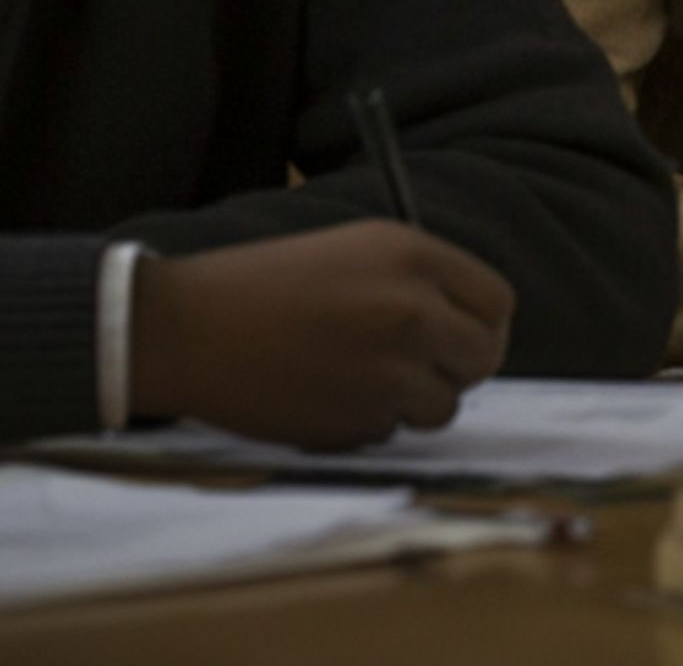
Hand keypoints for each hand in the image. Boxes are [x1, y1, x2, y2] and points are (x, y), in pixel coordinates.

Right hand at [128, 220, 513, 450]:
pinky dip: (366, 423)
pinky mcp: (359, 420)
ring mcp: (390, 370)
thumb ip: (420, 281)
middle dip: (454, 366)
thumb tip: (469, 323)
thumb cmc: (262, 285)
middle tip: (416, 366)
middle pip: (483, 358)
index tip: (461, 336)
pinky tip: (322, 395)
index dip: (481, 324)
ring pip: (443, 406)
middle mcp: (413, 311)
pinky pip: (391, 431)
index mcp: (414, 256)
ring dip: (410, 401)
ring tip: (354, 376)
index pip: (497, 303)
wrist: (186, 329)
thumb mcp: (355, 251)